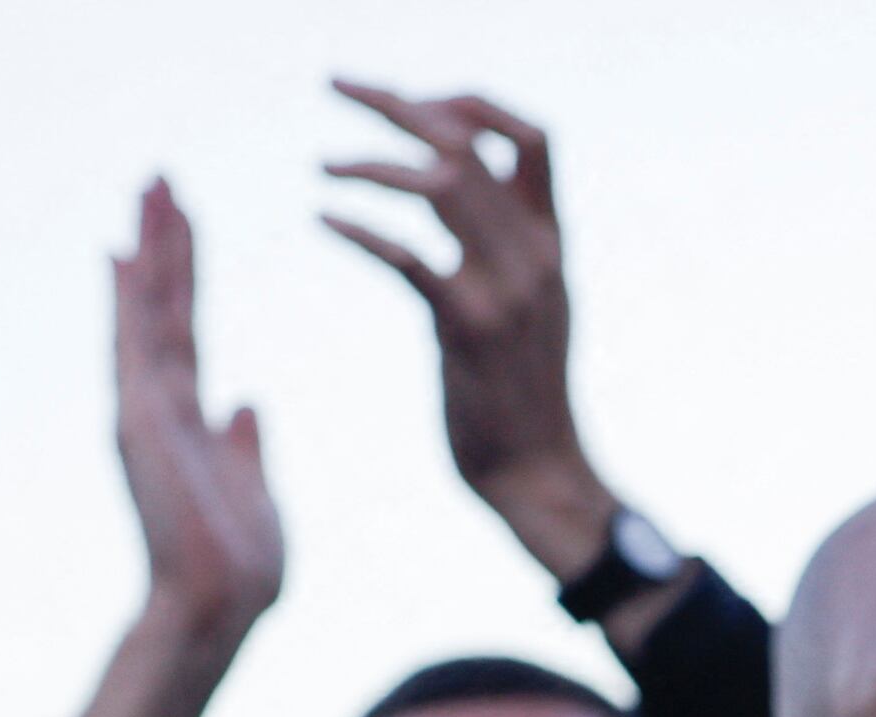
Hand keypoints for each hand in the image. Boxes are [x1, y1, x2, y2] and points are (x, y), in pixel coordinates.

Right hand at [112, 180, 279, 641]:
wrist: (218, 612)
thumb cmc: (241, 570)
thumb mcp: (256, 492)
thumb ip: (245, 446)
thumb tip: (247, 402)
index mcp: (191, 421)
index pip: (188, 330)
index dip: (186, 274)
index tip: (186, 221)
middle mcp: (160, 408)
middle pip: (163, 306)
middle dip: (164, 240)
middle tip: (161, 175)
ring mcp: (146, 413)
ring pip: (148, 313)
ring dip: (149, 249)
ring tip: (151, 187)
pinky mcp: (139, 425)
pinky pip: (134, 346)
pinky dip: (129, 298)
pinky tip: (124, 249)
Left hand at [320, 81, 623, 586]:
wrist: (536, 471)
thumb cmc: (522, 389)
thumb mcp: (535, 301)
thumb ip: (510, 240)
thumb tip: (463, 185)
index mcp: (552, 241)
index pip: (530, 137)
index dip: (473, 103)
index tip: (419, 103)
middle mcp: (534, 255)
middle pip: (468, 143)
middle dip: (394, 103)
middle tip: (337, 86)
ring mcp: (505, 291)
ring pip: (440, 185)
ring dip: (371, 161)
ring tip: (323, 166)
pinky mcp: (466, 329)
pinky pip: (406, 256)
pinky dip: (359, 227)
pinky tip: (323, 217)